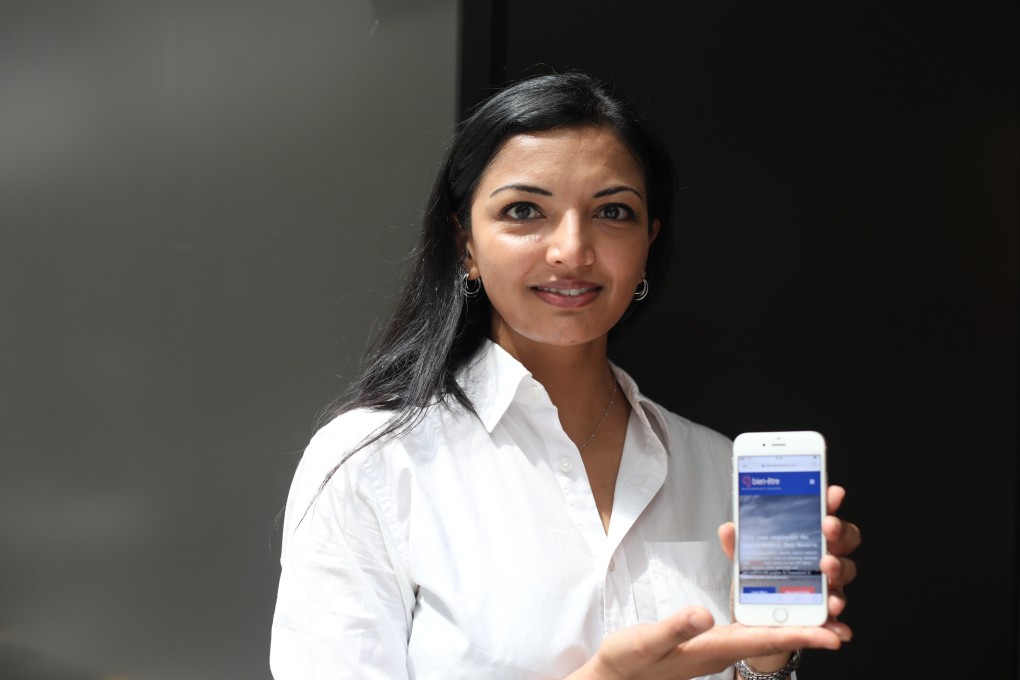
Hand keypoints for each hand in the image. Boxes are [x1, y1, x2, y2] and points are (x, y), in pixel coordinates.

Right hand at [570, 606, 841, 679]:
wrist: (616, 678)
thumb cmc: (629, 661)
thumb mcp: (646, 641)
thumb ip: (676, 628)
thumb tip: (704, 613)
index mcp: (714, 647)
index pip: (766, 640)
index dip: (803, 636)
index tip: (835, 634)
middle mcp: (723, 649)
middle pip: (776, 638)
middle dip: (811, 629)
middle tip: (844, 619)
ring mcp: (717, 646)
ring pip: (766, 633)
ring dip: (795, 623)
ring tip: (823, 610)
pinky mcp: (710, 641)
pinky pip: (749, 628)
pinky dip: (769, 617)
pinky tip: (775, 606)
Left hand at [717, 483, 860, 673]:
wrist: (757, 617)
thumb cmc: (761, 579)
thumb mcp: (745, 559)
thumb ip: (738, 544)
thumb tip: (728, 528)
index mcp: (806, 538)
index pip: (823, 514)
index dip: (830, 502)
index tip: (832, 493)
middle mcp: (822, 556)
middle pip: (844, 539)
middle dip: (839, 530)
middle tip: (828, 527)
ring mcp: (827, 583)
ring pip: (845, 570)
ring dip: (840, 567)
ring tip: (827, 566)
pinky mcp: (823, 609)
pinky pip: (836, 611)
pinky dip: (837, 614)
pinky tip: (834, 615)